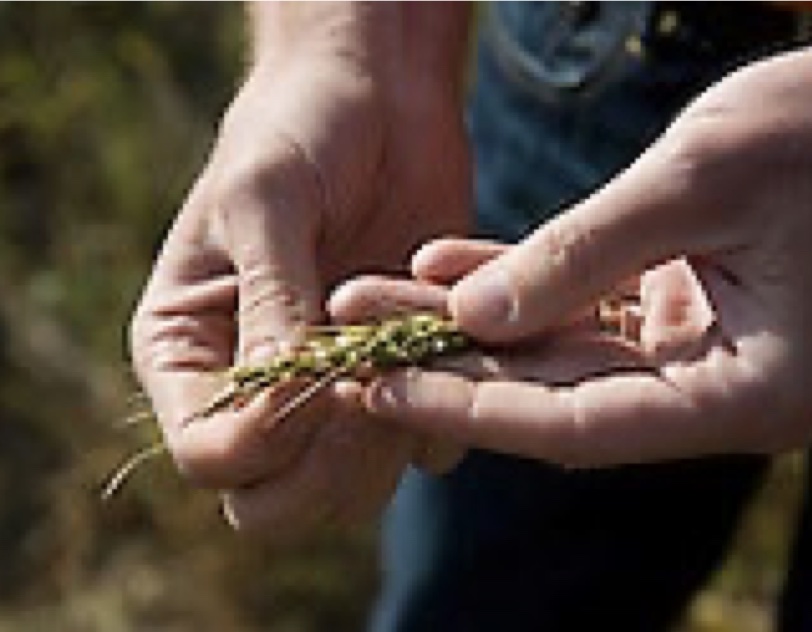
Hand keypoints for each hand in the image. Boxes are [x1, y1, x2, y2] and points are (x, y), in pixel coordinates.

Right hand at [129, 5, 470, 536]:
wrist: (377, 101)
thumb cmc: (298, 132)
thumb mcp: (265, 202)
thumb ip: (270, 303)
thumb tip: (284, 399)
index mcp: (190, 355)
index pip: (208, 457)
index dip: (264, 441)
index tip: (321, 378)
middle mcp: (256, 392)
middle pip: (273, 505)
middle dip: (323, 471)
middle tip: (370, 394)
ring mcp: (332, 396)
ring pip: (353, 492)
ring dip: (390, 439)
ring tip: (412, 350)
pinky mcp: (402, 381)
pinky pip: (425, 448)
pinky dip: (445, 415)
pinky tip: (452, 342)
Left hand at [356, 28, 811, 467]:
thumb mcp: (693, 183)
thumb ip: (577, 257)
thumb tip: (469, 322)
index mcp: (749, 393)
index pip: (583, 424)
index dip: (474, 409)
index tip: (380, 391)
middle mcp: (722, 391)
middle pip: (559, 395)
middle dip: (450, 367)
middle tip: (349, 348)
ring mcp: (703, 354)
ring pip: (559, 352)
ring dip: (468, 325)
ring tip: (372, 300)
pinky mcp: (685, 310)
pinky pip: (584, 308)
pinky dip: (519, 287)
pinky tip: (441, 269)